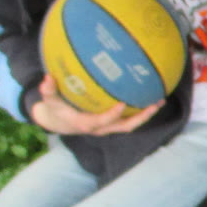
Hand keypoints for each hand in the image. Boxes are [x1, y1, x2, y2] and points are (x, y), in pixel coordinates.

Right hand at [28, 74, 159, 135]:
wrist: (59, 123)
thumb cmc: (56, 109)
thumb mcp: (50, 101)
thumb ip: (49, 90)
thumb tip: (47, 78)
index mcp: (86, 124)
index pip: (102, 121)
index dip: (112, 115)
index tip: (122, 103)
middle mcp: (101, 128)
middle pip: (125, 126)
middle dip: (141, 117)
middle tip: (155, 104)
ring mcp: (108, 127)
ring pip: (130, 124)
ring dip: (145, 115)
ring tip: (159, 101)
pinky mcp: (112, 124)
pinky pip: (129, 119)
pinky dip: (140, 111)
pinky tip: (150, 97)